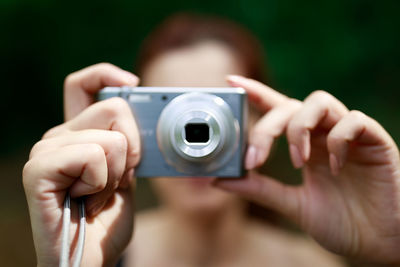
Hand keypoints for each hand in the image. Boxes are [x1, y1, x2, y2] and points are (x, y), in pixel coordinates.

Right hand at [23, 63, 139, 265]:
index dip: (106, 74)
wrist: (90, 259)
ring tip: (96, 196)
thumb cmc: (106, 221)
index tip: (132, 84)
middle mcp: (57, 136)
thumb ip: (127, 144)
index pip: (82, 85)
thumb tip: (139, 112)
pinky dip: (100, 185)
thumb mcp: (126, 175)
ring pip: (111, 139)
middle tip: (116, 180)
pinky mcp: (38, 170)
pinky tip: (84, 201)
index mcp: (78, 134)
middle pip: (114, 109)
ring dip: (116, 176)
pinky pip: (92, 157)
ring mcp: (45, 151)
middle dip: (132, 149)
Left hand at [214, 75, 399, 263]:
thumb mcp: (291, 205)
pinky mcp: (375, 141)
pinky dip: (339, 139)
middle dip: (267, 127)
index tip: (232, 81)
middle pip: (291, 105)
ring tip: (299, 161)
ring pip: (320, 102)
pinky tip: (337, 168)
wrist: (380, 244)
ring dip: (300, 128)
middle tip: (256, 159)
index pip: (278, 109)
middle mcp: (324, 135)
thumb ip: (259, 189)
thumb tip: (218, 180)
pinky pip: (354, 121)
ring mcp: (350, 135)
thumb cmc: (341, 223)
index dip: (256, 92)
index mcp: (305, 146)